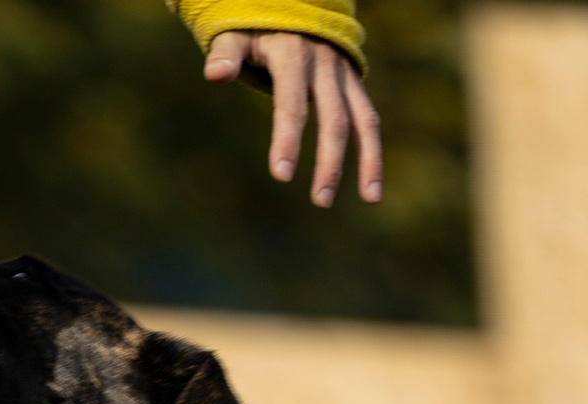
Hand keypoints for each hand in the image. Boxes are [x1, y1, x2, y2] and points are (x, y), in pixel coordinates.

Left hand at [203, 30, 382, 209]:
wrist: (295, 4)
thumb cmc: (256, 25)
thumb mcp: (237, 33)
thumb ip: (226, 54)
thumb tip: (214, 75)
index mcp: (292, 56)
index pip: (291, 104)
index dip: (286, 139)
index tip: (282, 176)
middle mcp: (324, 66)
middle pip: (332, 119)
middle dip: (329, 161)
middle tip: (321, 200)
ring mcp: (343, 75)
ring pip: (362, 120)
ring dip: (367, 160)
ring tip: (371, 199)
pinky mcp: (354, 83)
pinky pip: (368, 118)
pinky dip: (373, 151)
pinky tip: (372, 186)